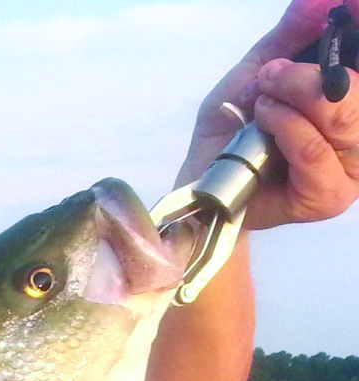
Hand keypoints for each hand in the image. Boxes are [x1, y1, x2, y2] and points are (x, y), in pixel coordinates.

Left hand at [179, 0, 358, 228]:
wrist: (201, 180)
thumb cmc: (235, 127)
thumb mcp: (259, 69)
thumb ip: (293, 33)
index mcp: (351, 97)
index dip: (358, 25)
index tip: (347, 6)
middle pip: (358, 91)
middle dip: (310, 76)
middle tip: (272, 75)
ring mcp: (351, 167)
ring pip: (343, 120)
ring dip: (294, 101)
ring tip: (261, 103)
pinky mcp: (329, 196)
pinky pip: (314, 152)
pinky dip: (285, 129)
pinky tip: (262, 125)